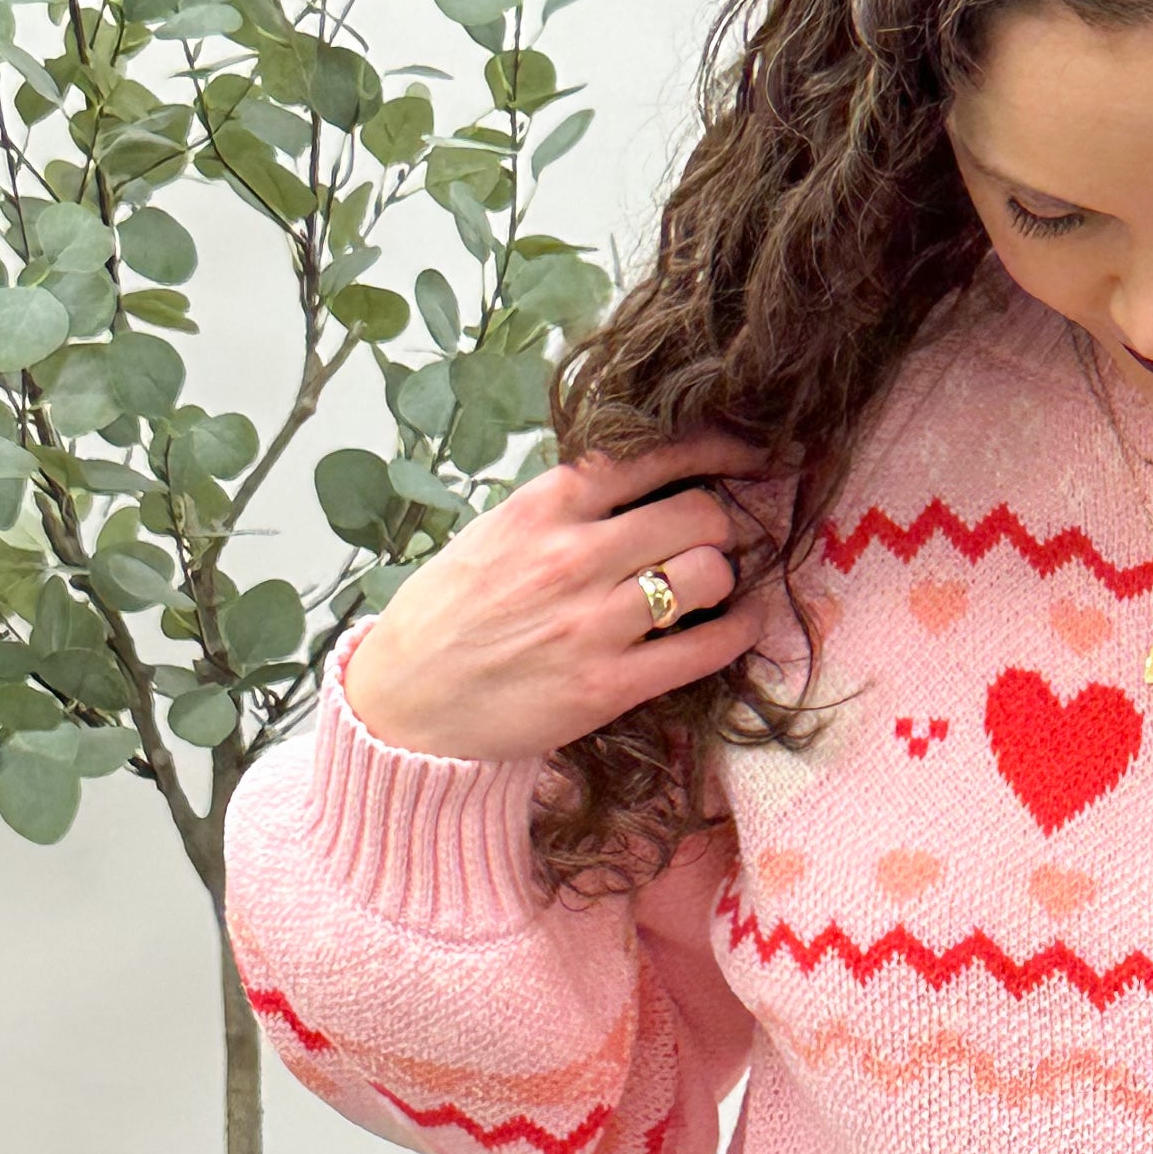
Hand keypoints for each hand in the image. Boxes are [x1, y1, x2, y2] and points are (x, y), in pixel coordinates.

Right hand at [338, 427, 785, 763]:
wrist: (404, 702)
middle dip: (718, 525)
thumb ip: (565, 505)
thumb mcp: (495, 532)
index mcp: (543, 508)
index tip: (748, 456)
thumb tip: (644, 479)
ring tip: (710, 587)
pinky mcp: (608, 686)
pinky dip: (738, 632)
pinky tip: (741, 625)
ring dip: (722, 578)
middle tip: (711, 541)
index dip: (716, 451)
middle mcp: (571, 557)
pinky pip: (705, 648)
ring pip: (707, 575)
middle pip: (697, 515)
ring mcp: (592, 624)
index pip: (651, 456)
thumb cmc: (450, 613)